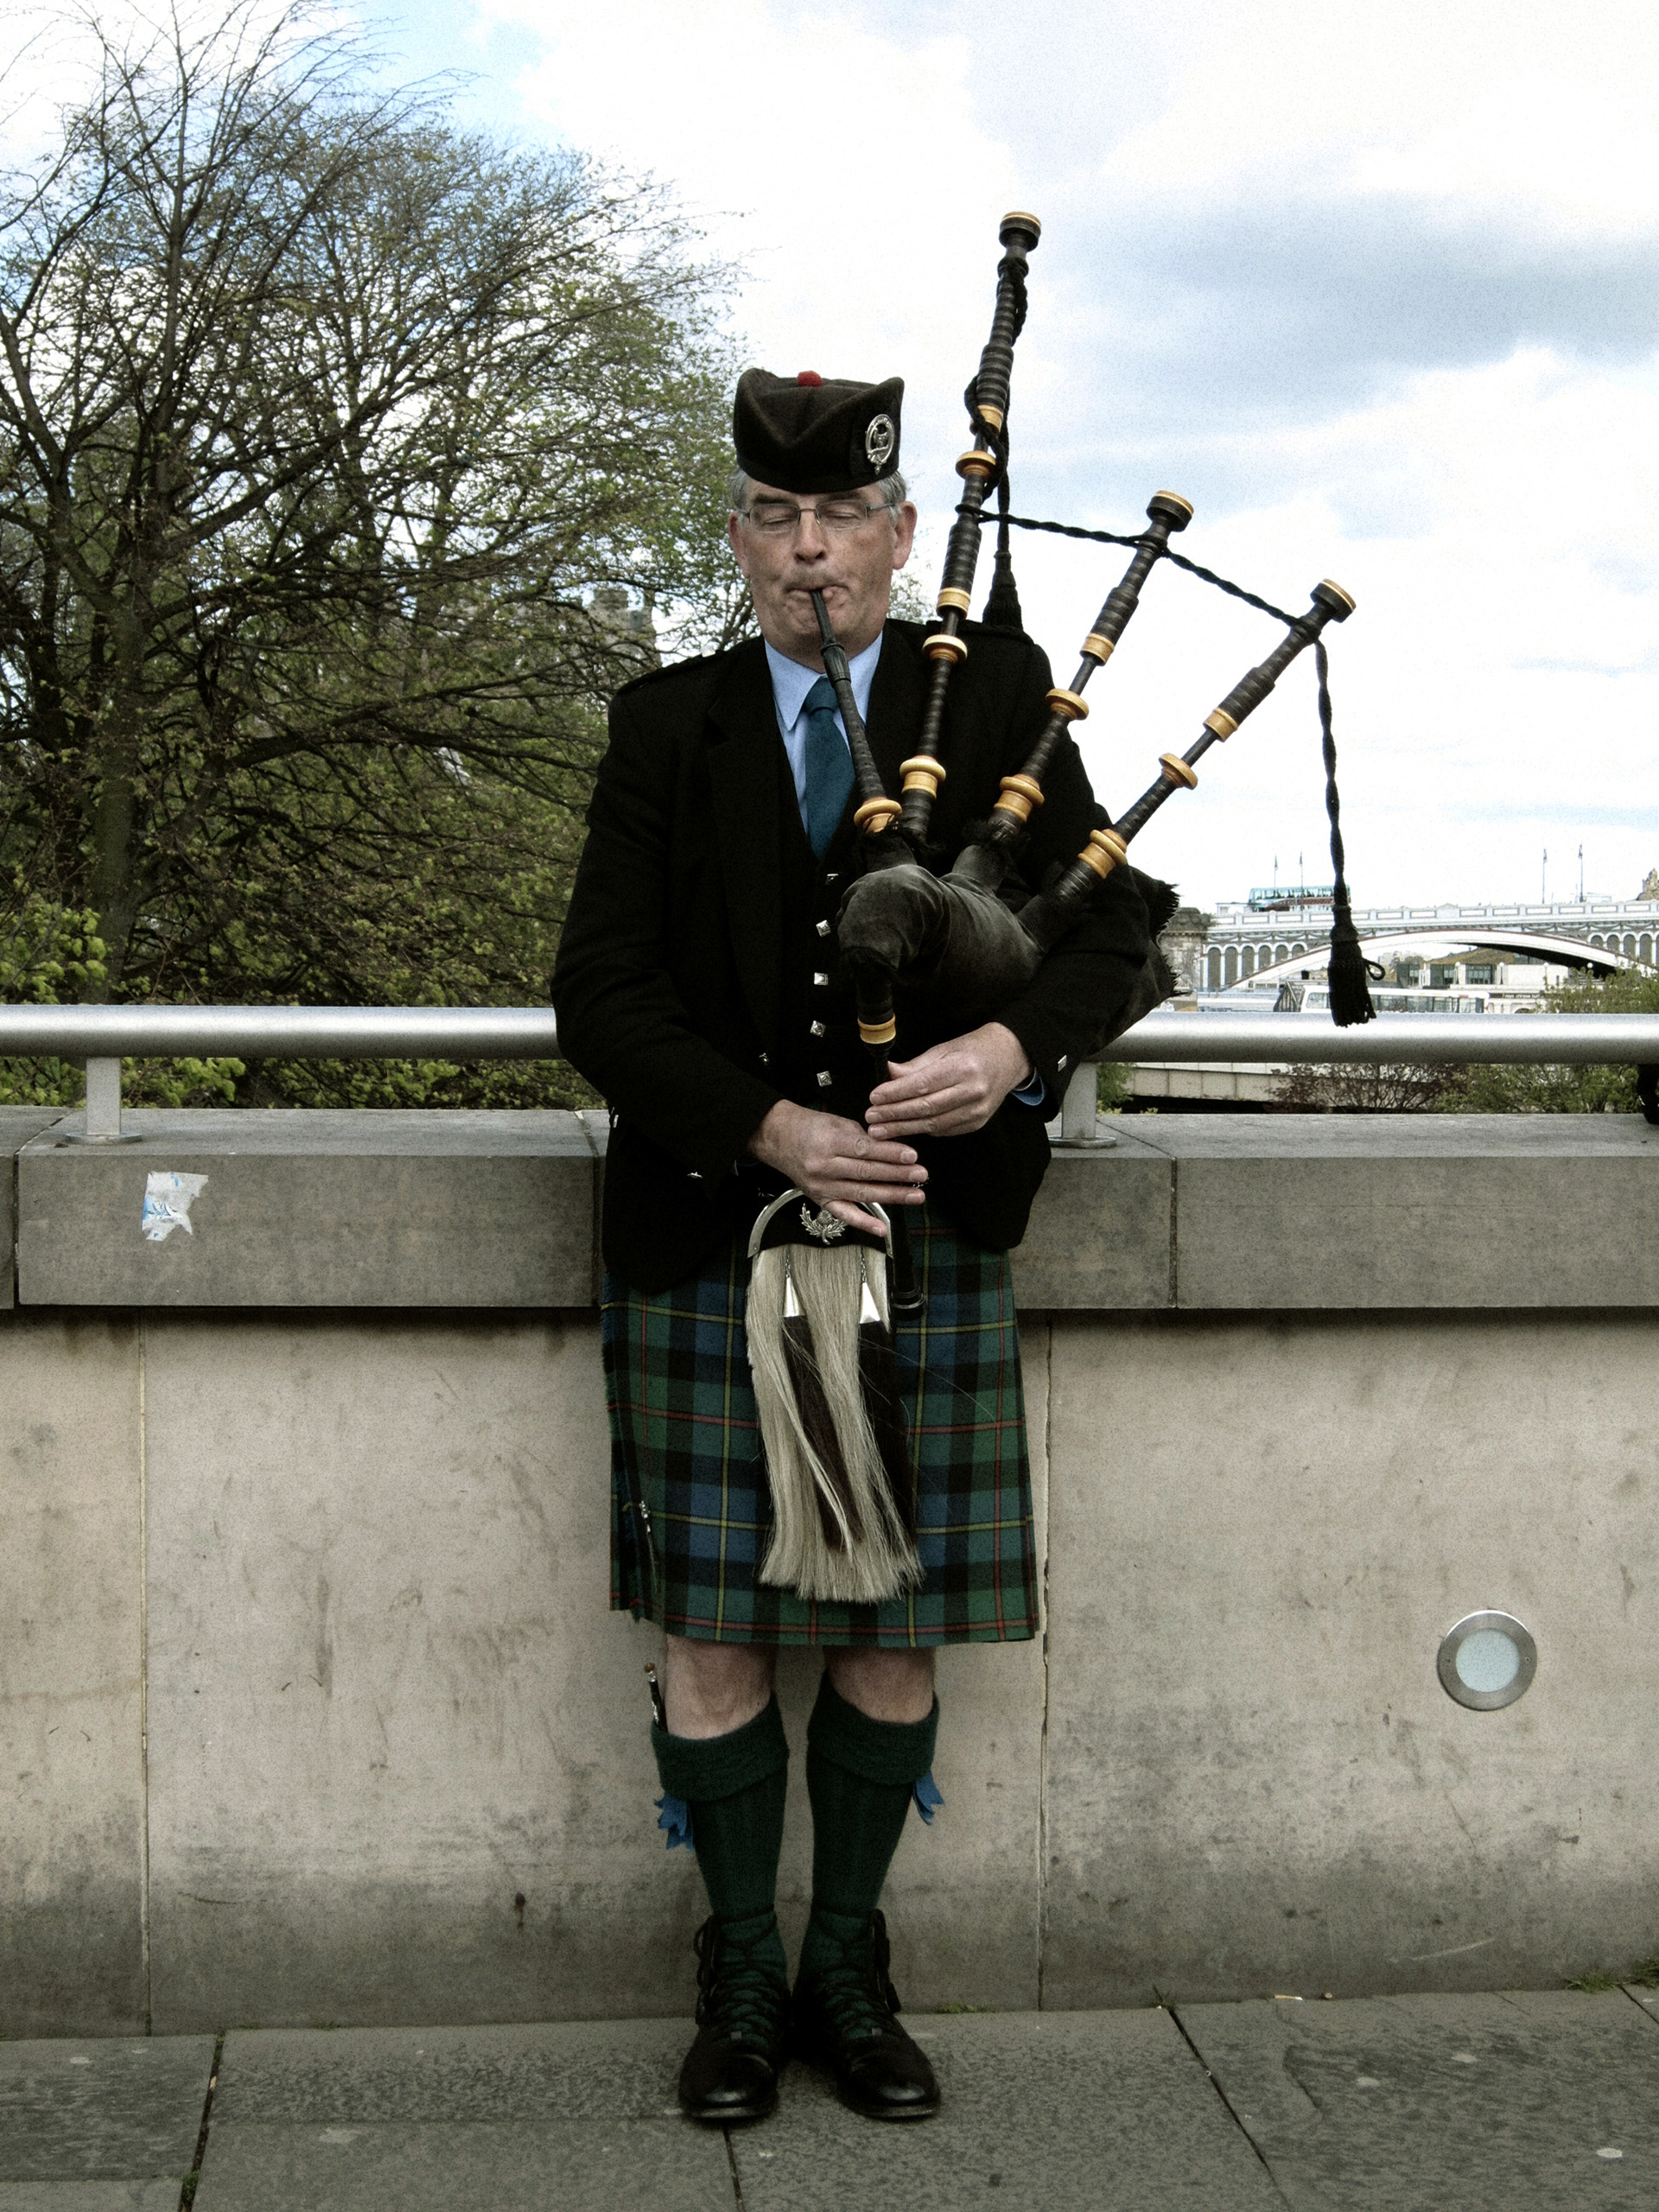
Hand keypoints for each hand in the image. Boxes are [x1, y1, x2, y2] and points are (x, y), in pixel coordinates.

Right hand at [746, 1098, 927, 1237]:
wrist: (778, 1137)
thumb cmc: (809, 1128)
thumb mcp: (837, 1122)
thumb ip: (863, 1137)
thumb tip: (891, 1149)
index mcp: (828, 1143)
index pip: (865, 1150)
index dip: (890, 1154)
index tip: (912, 1156)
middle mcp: (824, 1167)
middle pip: (866, 1173)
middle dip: (898, 1175)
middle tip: (921, 1175)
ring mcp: (822, 1187)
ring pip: (861, 1193)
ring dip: (892, 1196)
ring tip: (915, 1195)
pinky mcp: (821, 1199)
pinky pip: (844, 1214)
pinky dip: (864, 1223)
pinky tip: (882, 1228)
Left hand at [864, 1022, 1031, 1140]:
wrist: (1009, 1058)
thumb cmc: (973, 1050)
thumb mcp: (944, 1049)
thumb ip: (915, 1066)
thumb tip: (888, 1073)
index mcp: (963, 1068)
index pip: (923, 1084)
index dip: (896, 1093)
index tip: (874, 1097)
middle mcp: (972, 1091)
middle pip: (926, 1108)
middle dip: (894, 1115)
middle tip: (871, 1118)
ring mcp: (977, 1110)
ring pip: (933, 1124)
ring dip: (903, 1128)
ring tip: (880, 1130)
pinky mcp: (977, 1123)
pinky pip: (943, 1130)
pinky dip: (922, 1129)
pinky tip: (905, 1128)